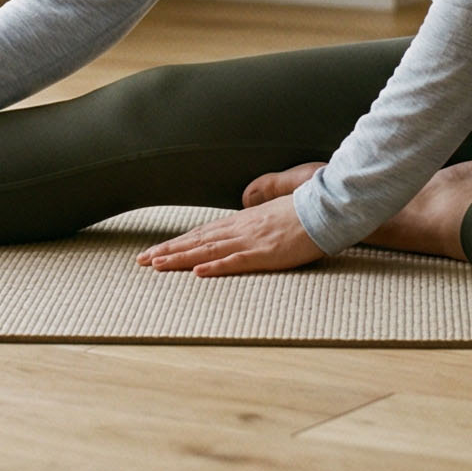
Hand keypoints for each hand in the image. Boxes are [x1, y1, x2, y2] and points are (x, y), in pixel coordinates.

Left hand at [137, 191, 327, 276]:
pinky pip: (236, 261)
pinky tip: (197, 272)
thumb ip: (260, 199)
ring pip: (208, 250)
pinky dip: (215, 266)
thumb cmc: (307, 202)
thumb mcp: (278, 198)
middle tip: (142, 260)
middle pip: (198, 241)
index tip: (159, 249)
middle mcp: (242, 228)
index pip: (204, 232)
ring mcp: (252, 240)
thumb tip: (246, 201)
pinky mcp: (266, 252)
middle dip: (169, 251)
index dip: (180, 242)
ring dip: (181, 258)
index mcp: (244, 219)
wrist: (329, 205)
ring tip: (157, 265)